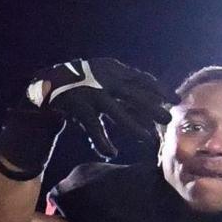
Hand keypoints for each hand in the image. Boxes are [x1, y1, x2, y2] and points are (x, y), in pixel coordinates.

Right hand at [0, 58, 174, 174]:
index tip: (176, 100)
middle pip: (133, 94)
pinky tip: (111, 152)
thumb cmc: (82, 86)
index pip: (142, 78)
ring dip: (133, 126)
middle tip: (169, 120)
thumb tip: (150, 105)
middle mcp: (103, 78)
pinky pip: (93, 126)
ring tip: (148, 139)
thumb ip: (123, 91)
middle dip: (152, 107)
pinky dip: (102, 141)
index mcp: (112, 69)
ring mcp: (90, 92)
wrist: (46, 85)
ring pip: (116, 111)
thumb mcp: (104, 81)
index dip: (159, 89)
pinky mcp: (77, 106)